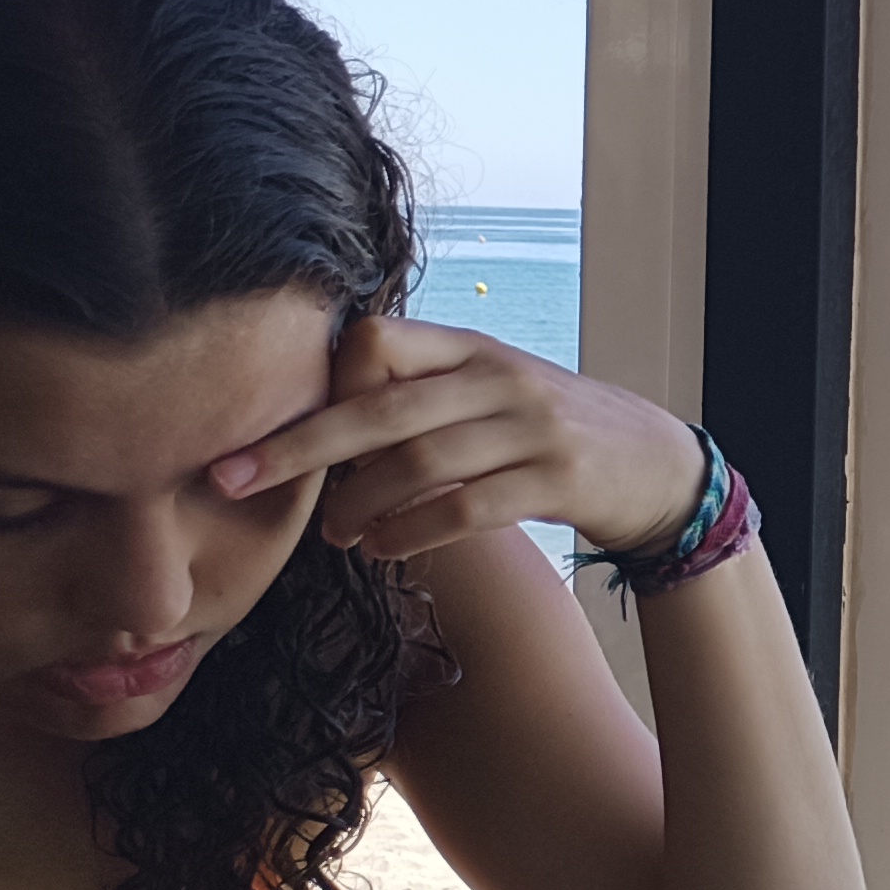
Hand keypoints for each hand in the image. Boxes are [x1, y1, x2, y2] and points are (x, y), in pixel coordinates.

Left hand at [211, 318, 706, 560]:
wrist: (659, 465)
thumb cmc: (552, 434)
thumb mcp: (493, 395)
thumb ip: (422, 397)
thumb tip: (321, 423)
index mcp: (474, 349)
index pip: (378, 340)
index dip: (326, 382)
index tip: (287, 427)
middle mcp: (501, 378)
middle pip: (382, 407)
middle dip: (297, 446)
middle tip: (231, 478)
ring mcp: (534, 427)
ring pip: (419, 462)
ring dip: (357, 504)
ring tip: (331, 535)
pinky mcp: (560, 479)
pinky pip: (467, 508)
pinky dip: (412, 533)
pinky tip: (383, 549)